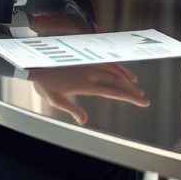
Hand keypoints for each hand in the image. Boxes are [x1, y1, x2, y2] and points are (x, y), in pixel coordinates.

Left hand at [29, 63, 149, 124]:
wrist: (37, 62)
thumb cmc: (45, 83)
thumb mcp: (56, 100)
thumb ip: (72, 109)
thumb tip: (84, 121)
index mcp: (86, 85)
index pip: (114, 92)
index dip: (130, 97)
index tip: (142, 101)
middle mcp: (92, 73)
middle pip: (118, 82)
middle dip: (132, 91)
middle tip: (143, 98)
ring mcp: (91, 64)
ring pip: (115, 71)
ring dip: (127, 80)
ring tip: (137, 88)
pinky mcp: (88, 58)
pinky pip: (108, 62)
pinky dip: (119, 68)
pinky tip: (124, 73)